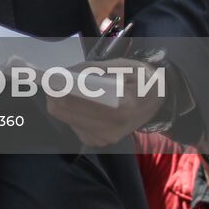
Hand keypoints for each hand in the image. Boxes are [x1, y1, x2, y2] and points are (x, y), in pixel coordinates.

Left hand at [45, 59, 165, 146]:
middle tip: (53, 78)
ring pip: (64, 117)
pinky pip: (72, 123)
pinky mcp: (98, 142)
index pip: (74, 102)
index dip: (57, 88)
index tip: (50, 76)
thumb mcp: (123, 66)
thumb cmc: (140, 79)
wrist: (158, 99)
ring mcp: (103, 139)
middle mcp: (110, 130)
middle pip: (62, 111)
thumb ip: (94, 69)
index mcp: (120, 109)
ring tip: (70, 87)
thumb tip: (66, 72)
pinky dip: (71, 110)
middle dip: (55, 93)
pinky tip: (82, 101)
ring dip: (62, 101)